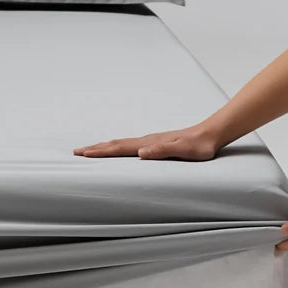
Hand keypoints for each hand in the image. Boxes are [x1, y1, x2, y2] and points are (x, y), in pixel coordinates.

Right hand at [73, 124, 222, 160]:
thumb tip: (140, 152)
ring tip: (90, 150)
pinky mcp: (154, 143)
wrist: (210, 134)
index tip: (82, 154)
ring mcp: (149, 141)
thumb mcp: (182, 151)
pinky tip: (117, 149)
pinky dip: (116, 147)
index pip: (119, 148)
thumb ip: (161, 151)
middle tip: (77, 152)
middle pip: (114, 144)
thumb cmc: (198, 146)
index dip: (100, 152)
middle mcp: (145, 141)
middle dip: (94, 149)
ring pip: (120, 143)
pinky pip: (129, 145)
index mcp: (148, 143)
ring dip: (103, 147)